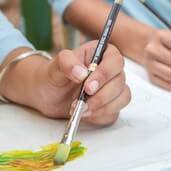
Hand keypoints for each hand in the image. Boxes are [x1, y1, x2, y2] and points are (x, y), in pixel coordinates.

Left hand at [2, 43, 130, 125]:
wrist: (47, 95)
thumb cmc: (54, 75)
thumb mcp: (56, 65)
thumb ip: (66, 63)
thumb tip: (81, 73)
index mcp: (101, 53)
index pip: (115, 60)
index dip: (105, 74)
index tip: (88, 87)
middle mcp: (111, 70)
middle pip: (120, 82)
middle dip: (101, 96)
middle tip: (82, 103)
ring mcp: (113, 89)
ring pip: (122, 98)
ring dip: (102, 107)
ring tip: (80, 110)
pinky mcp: (110, 106)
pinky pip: (114, 113)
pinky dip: (100, 116)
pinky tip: (85, 114)